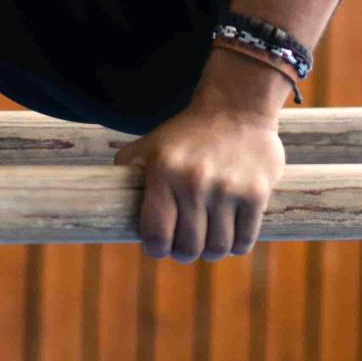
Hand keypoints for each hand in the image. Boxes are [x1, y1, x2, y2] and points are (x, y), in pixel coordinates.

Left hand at [113, 100, 285, 260]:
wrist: (236, 107)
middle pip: (188, 247)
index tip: (160, 247)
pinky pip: (243, 241)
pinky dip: (235, 246)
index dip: (156, 248)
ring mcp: (227, 188)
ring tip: (208, 242)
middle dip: (183, 253)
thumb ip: (126, 170)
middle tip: (185, 246)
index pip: (156, 234)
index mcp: (163, 170)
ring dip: (210, 252)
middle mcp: (194, 181)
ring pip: (217, 248)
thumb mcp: (150, 144)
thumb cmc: (187, 133)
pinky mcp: (256, 193)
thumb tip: (106, 202)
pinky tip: (230, 235)